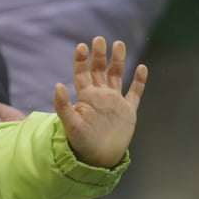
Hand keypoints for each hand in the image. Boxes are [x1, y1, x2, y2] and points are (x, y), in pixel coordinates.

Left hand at [54, 36, 147, 167]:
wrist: (98, 159)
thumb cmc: (81, 143)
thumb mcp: (70, 124)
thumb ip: (63, 105)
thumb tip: (57, 84)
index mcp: (86, 96)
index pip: (82, 73)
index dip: (81, 60)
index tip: (82, 46)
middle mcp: (100, 95)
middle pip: (99, 70)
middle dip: (99, 55)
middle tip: (99, 39)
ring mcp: (114, 102)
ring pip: (117, 76)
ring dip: (118, 61)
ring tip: (119, 44)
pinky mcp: (128, 111)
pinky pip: (135, 93)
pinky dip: (139, 81)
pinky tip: (142, 68)